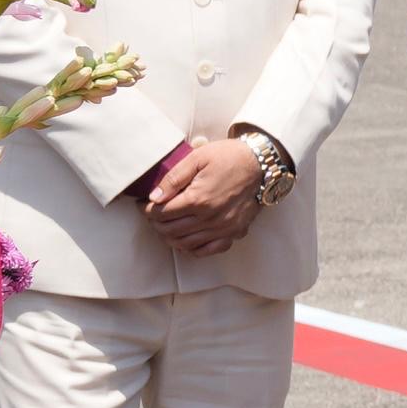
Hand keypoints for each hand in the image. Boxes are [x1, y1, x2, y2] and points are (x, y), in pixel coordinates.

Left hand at [146, 136, 263, 255]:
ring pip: (185, 243)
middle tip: (154, 214)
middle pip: (170, 231)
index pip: (160, 214)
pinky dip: (194, 249)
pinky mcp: (235, 232)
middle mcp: (211, 218)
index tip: (144, 204)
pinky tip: (188, 239)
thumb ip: (173, 179)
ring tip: (167, 225)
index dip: (146, 209)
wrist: (263, 163)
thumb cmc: (230, 157)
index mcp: (199, 199)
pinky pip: (209, 250)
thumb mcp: (198, 158)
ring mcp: (224, 228)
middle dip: (156, 223)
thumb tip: (154, 198)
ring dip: (170, 237)